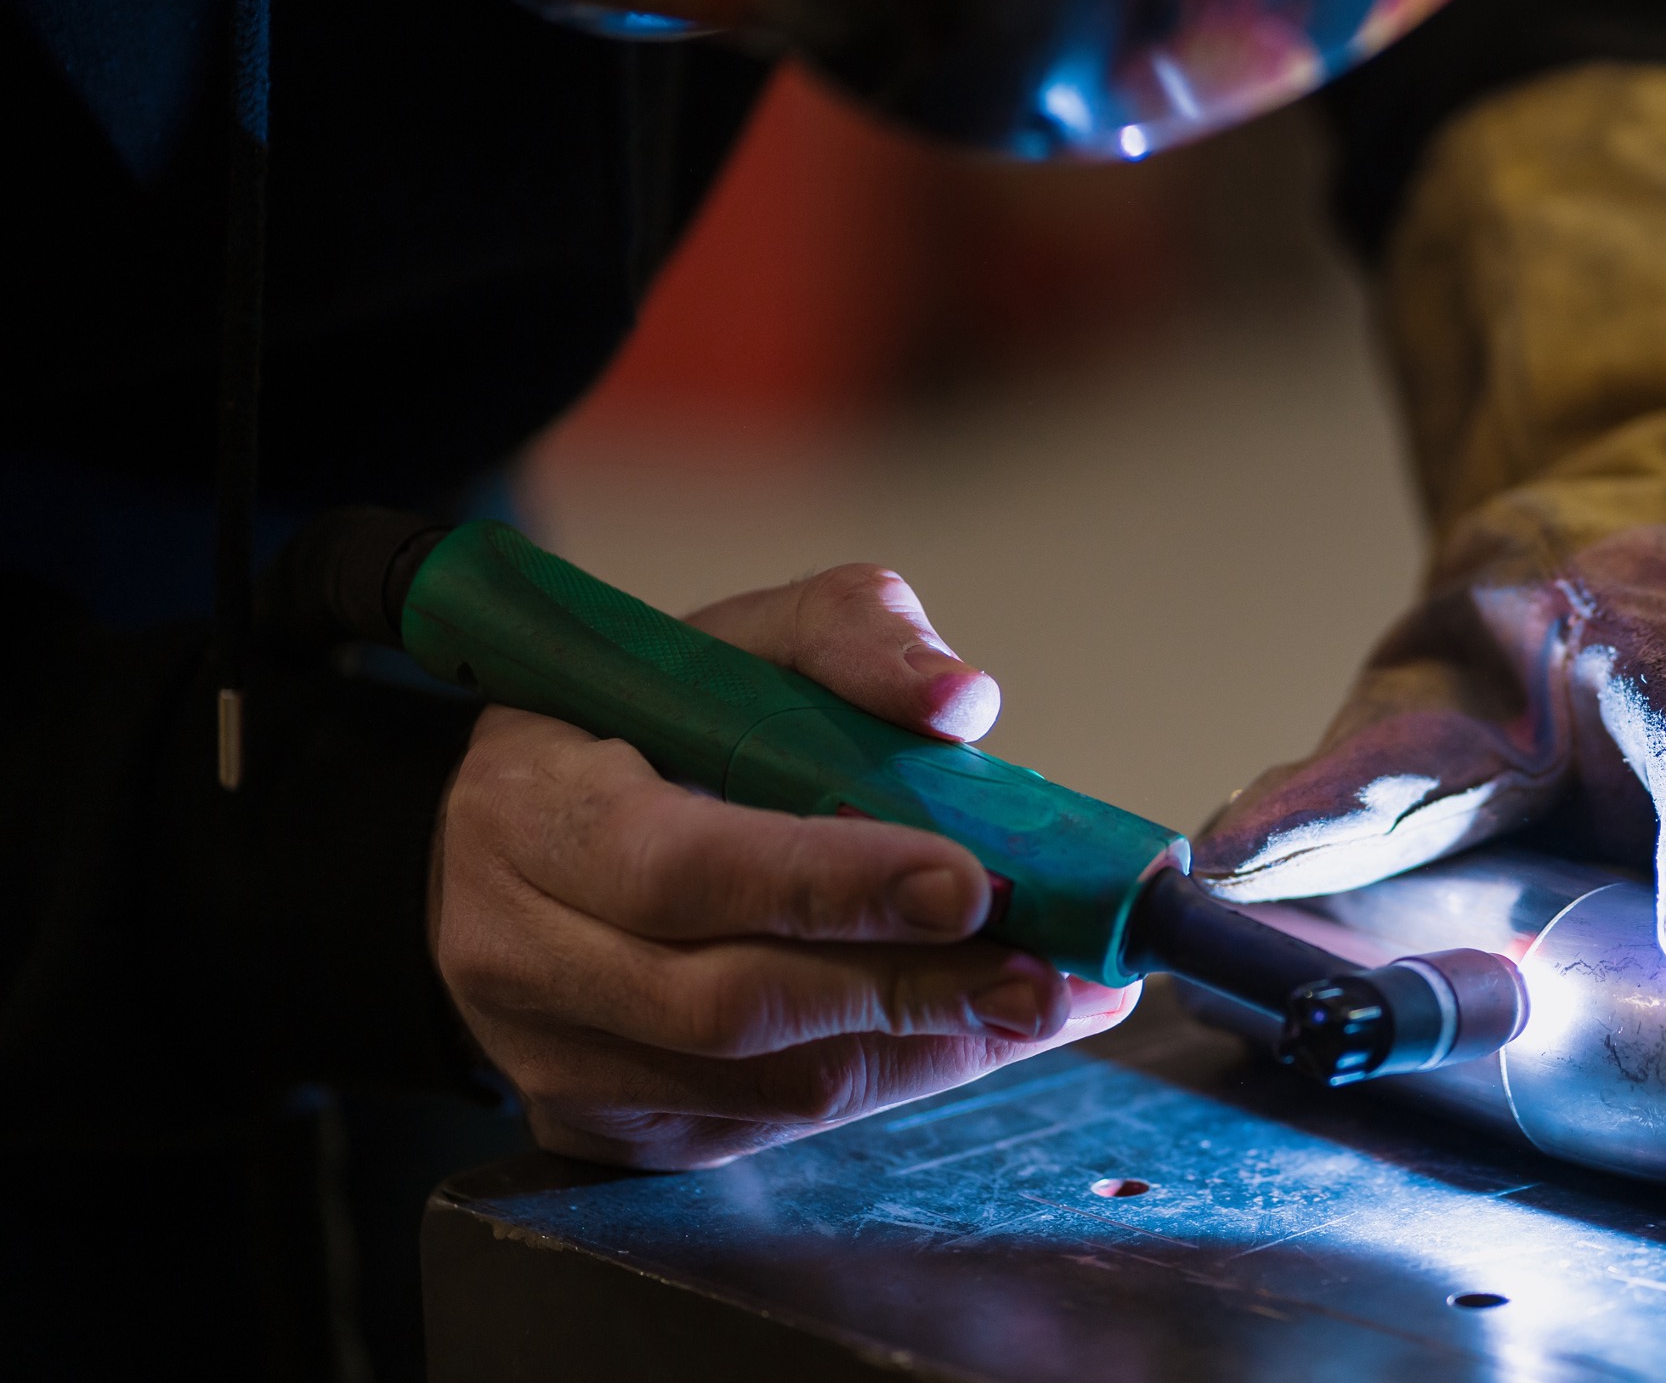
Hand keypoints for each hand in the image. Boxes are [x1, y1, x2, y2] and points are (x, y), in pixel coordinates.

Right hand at [430, 564, 1138, 1168]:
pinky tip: (973, 1030)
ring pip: (765, 1088)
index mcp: (530, 806)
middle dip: (911, 991)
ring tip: (1044, 999)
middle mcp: (518, 949)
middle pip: (731, 1004)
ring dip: (925, 1047)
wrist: (532, 829)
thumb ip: (851, 638)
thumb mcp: (737, 639)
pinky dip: (892, 1079)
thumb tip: (958, 701)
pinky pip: (771, 1128)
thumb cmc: (646, 722)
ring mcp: (557, 1056)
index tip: (966, 883)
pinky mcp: (607, 1128)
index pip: (682, 865)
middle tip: (1047, 974)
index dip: (831, 884)